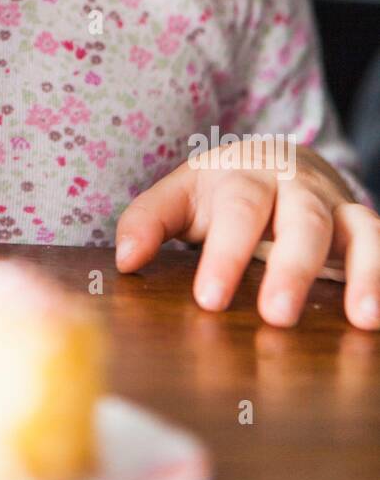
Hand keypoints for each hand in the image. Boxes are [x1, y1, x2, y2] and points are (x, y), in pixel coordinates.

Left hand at [115, 142, 379, 329]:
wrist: (276, 160)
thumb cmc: (220, 191)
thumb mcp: (181, 197)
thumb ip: (148, 221)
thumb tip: (125, 260)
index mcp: (242, 176)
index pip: (235, 213)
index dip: (224, 255)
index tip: (210, 301)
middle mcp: (294, 186)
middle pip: (299, 221)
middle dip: (290, 269)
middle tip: (277, 316)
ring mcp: (333, 206)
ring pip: (355, 231)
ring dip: (361, 273)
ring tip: (360, 319)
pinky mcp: (360, 225)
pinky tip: (378, 313)